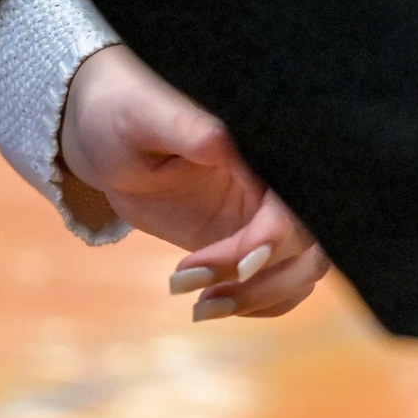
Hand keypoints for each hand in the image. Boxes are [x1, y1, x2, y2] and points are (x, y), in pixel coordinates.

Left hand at [59, 44, 328, 319]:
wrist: (106, 136)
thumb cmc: (123, 111)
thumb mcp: (145, 114)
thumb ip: (189, 127)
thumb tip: (224, 142)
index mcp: (265, 148)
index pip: (296, 201)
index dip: (277, 238)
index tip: (238, 266)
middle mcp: (277, 182)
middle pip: (312, 243)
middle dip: (262, 279)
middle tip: (187, 283)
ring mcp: (266, 214)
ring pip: (304, 269)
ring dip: (260, 298)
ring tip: (199, 306)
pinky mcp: (249, 241)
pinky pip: (282, 282)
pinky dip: (259, 304)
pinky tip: (212, 304)